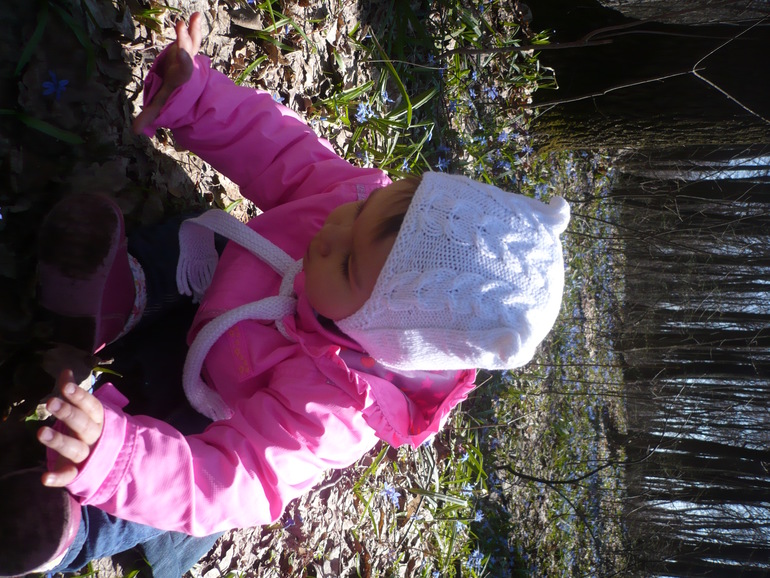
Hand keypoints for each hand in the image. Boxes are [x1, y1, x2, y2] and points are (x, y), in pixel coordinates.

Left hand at [37, 369, 104, 486]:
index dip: (79, 396)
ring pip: (74, 448)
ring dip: (58, 441)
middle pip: (83, 425)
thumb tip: (65, 370)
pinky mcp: (77, 472)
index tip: (65, 387)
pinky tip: (45, 478)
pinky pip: (69, 476)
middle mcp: (95, 437)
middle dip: (68, 413)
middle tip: (51, 402)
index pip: (91, 405)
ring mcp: (87, 455)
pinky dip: (58, 478)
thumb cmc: (92, 428)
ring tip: (40, 432)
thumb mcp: (87, 410)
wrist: (113, 460)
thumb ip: (74, 392)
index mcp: (99, 419)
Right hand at [132, 12, 202, 134]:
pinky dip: (193, 27)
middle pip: (186, 53)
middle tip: (182, 27)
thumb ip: (150, 116)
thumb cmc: (171, 95)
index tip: (183, 54)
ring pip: (192, 42)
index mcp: (179, 78)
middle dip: (185, 42)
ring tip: (194, 17)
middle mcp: (186, 66)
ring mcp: (188, 55)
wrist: (187, 88)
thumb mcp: (161, 104)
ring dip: (193, 31)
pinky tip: (195, 16)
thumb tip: (134, 131)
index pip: (181, 71)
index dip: (182, 62)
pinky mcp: (187, 47)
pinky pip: (192, 36)